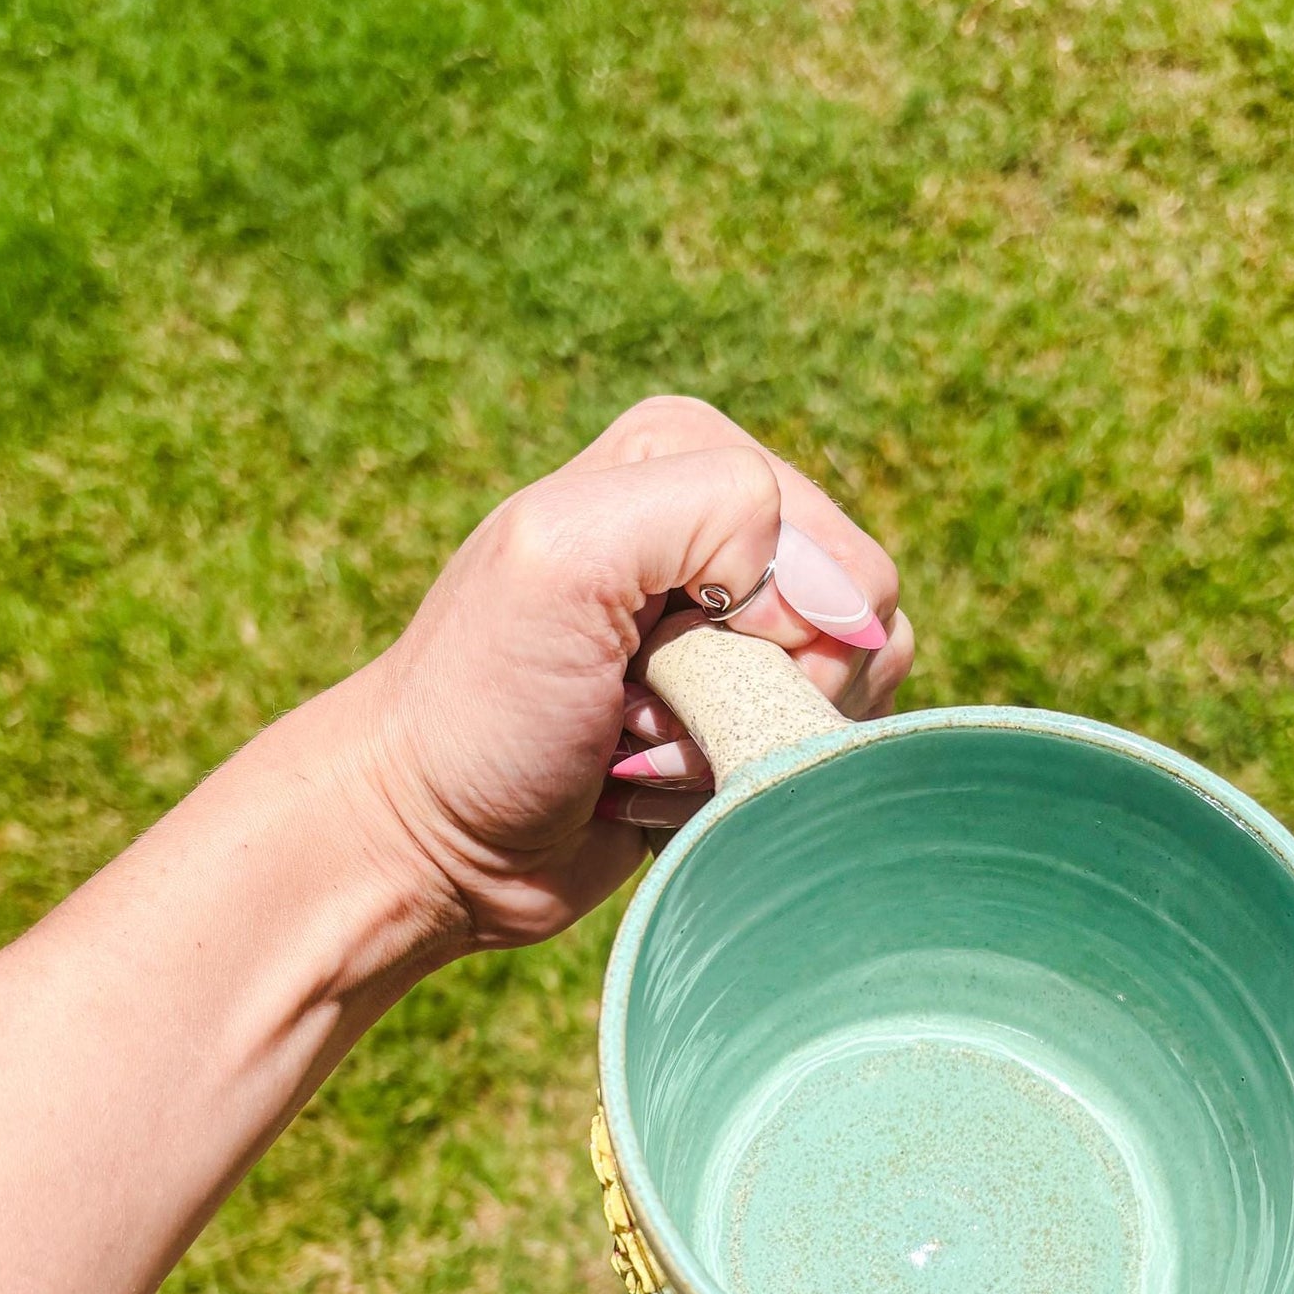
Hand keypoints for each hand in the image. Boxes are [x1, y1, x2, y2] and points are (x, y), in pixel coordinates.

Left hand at [351, 397, 912, 950]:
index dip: (763, 627)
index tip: (644, 656)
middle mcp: (725, 522)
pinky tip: (656, 778)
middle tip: (635, 706)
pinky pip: (823, 745)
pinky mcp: (748, 709)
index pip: (829, 548)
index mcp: (687, 452)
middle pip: (861, 618)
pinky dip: (741, 780)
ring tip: (638, 742)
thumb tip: (837, 599)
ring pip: (856, 688)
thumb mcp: (565, 557)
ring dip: (743, 740)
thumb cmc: (482, 708)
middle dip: (755, 688)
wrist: (433, 842)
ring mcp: (744, 623)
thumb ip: (712, 509)